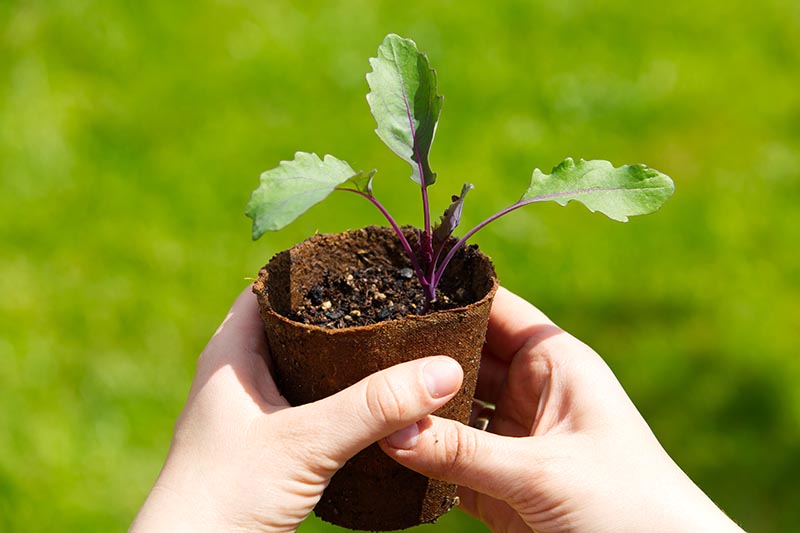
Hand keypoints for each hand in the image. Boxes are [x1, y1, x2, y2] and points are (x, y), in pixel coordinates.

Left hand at [131, 288, 463, 532]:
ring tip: (400, 349)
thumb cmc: (224, 500)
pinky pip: (313, 410)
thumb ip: (374, 406)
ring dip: (348, 365)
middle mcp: (239, 378)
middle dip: (346, 319)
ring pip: (308, 372)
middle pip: (298, 328)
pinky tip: (379, 408)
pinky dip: (345, 404)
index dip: (318, 271)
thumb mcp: (305, 444)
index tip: (370, 263)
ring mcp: (254, 416)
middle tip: (400, 306)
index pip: (273, 288)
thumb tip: (445, 368)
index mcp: (231, 355)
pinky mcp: (270, 450)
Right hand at [381, 287, 743, 532]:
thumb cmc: (630, 506)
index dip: (449, 300)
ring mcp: (513, 437)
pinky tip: (382, 448)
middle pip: (463, 359)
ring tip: (359, 393)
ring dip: (416, 409)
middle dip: (419, 357)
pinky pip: (449, 460)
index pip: (494, 311)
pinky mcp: (499, 482)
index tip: (392, 290)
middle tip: (360, 348)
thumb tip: (389, 430)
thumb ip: (464, 452)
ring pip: (451, 410)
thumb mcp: (543, 473)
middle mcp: (530, 391)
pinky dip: (420, 457)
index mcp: (554, 363)